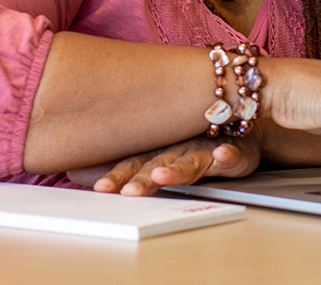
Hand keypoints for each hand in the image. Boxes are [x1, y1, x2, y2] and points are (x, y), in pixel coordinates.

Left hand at [68, 133, 260, 195]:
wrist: (242, 129)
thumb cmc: (194, 144)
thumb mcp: (160, 156)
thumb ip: (127, 167)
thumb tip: (77, 175)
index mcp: (158, 151)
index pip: (133, 164)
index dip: (117, 176)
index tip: (99, 189)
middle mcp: (179, 148)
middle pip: (157, 164)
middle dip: (141, 178)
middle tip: (126, 192)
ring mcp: (207, 149)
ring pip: (191, 160)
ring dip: (177, 169)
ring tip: (162, 177)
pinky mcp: (237, 151)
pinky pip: (234, 154)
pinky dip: (228, 155)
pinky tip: (222, 155)